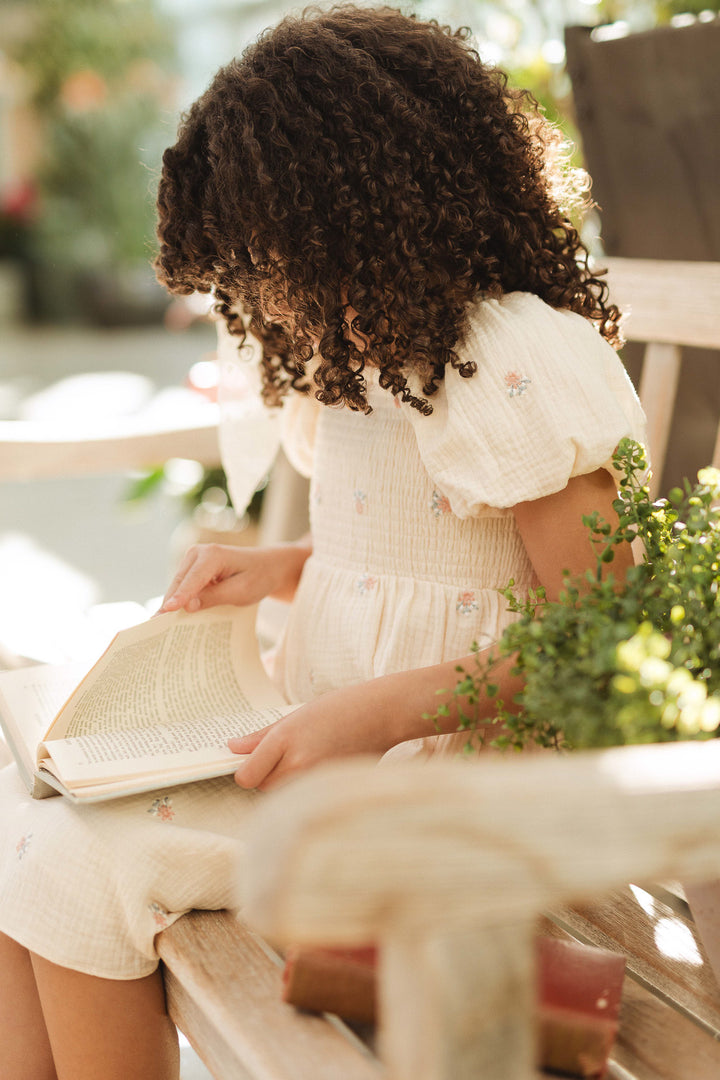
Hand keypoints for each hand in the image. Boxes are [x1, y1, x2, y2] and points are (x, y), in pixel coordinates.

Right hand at [158, 541, 310, 613]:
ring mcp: (193, 559)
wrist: (268, 566)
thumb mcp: (241, 591)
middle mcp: (198, 552)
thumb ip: (214, 597)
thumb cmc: (258, 577)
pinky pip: (183, 586)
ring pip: (177, 586)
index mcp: (213, 554)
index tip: (166, 611)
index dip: (179, 597)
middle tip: (154, 627)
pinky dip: (179, 601)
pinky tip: (171, 619)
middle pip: (179, 583)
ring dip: (172, 604)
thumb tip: (187, 606)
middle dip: (169, 604)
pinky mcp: (193, 568)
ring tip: (158, 627)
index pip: (192, 579)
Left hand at [228, 680, 405, 790]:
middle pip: (263, 788)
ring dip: (286, 784)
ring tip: (305, 760)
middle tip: (284, 757)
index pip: (247, 776)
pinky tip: (321, 767)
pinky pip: (306, 797)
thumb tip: (233, 748)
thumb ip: (261, 736)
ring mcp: (317, 779)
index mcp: (286, 739)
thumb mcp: (295, 715)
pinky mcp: (332, 789)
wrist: (382, 713)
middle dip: (267, 776)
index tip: (252, 763)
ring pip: (284, 795)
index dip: (246, 772)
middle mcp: (299, 763)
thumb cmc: (340, 708)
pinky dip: (307, 788)